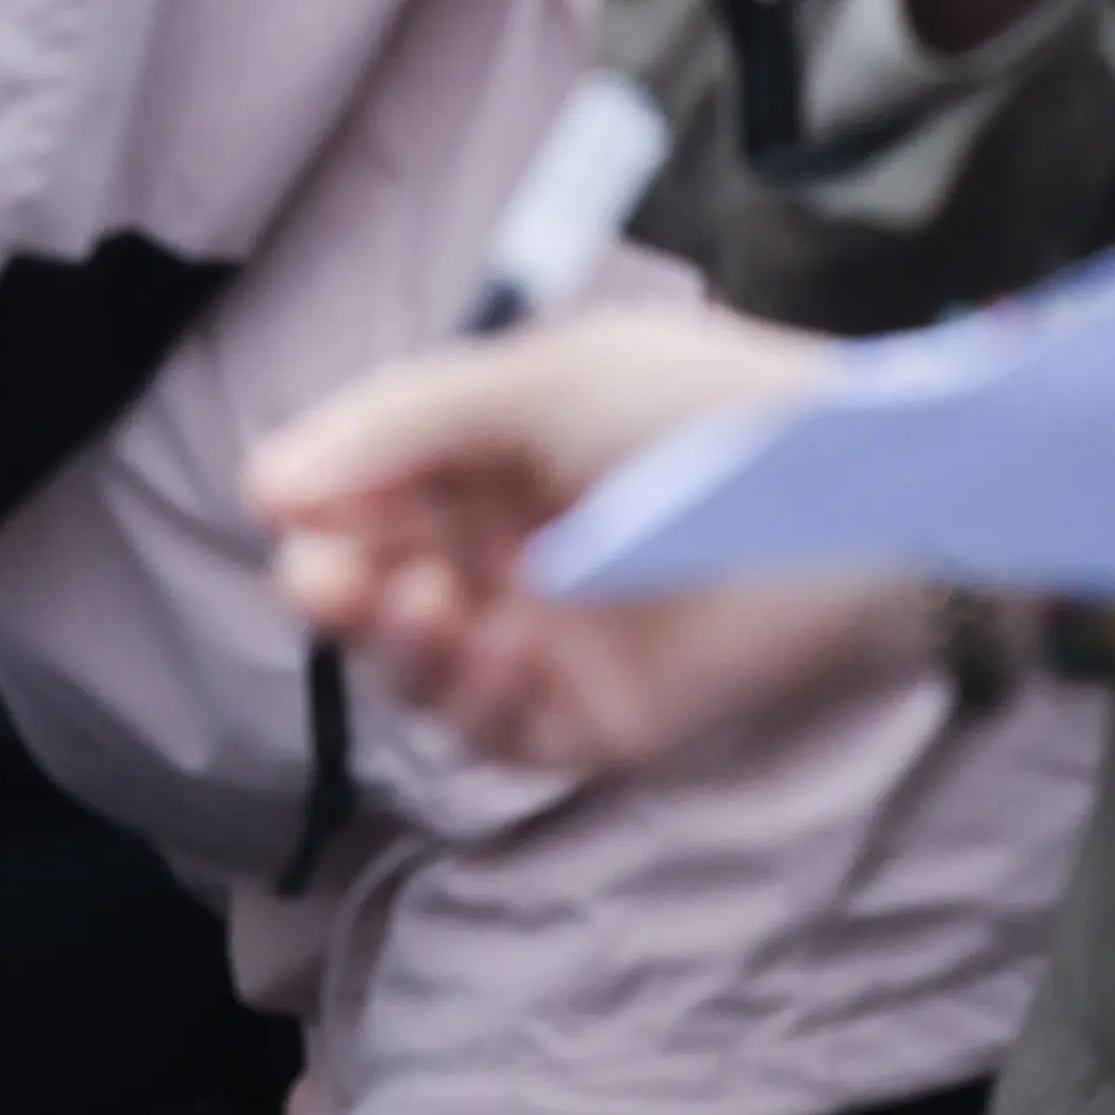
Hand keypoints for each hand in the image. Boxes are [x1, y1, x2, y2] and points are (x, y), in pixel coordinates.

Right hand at [247, 299, 879, 772]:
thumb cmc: (701, 412)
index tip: (282, 501)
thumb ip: (398, 428)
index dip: (316, 498)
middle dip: (334, 581)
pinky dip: (472, 696)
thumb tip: (260, 480)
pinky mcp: (594, 721)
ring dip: (395, 640)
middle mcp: (499, 551)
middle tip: (323, 578)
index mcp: (480, 458)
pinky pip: (493, 732)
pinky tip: (494, 647)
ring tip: (425, 605)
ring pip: (414, 666)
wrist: (854, 504)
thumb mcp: (535, 382)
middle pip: (369, 584)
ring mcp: (543, 641)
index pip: (359, 487)